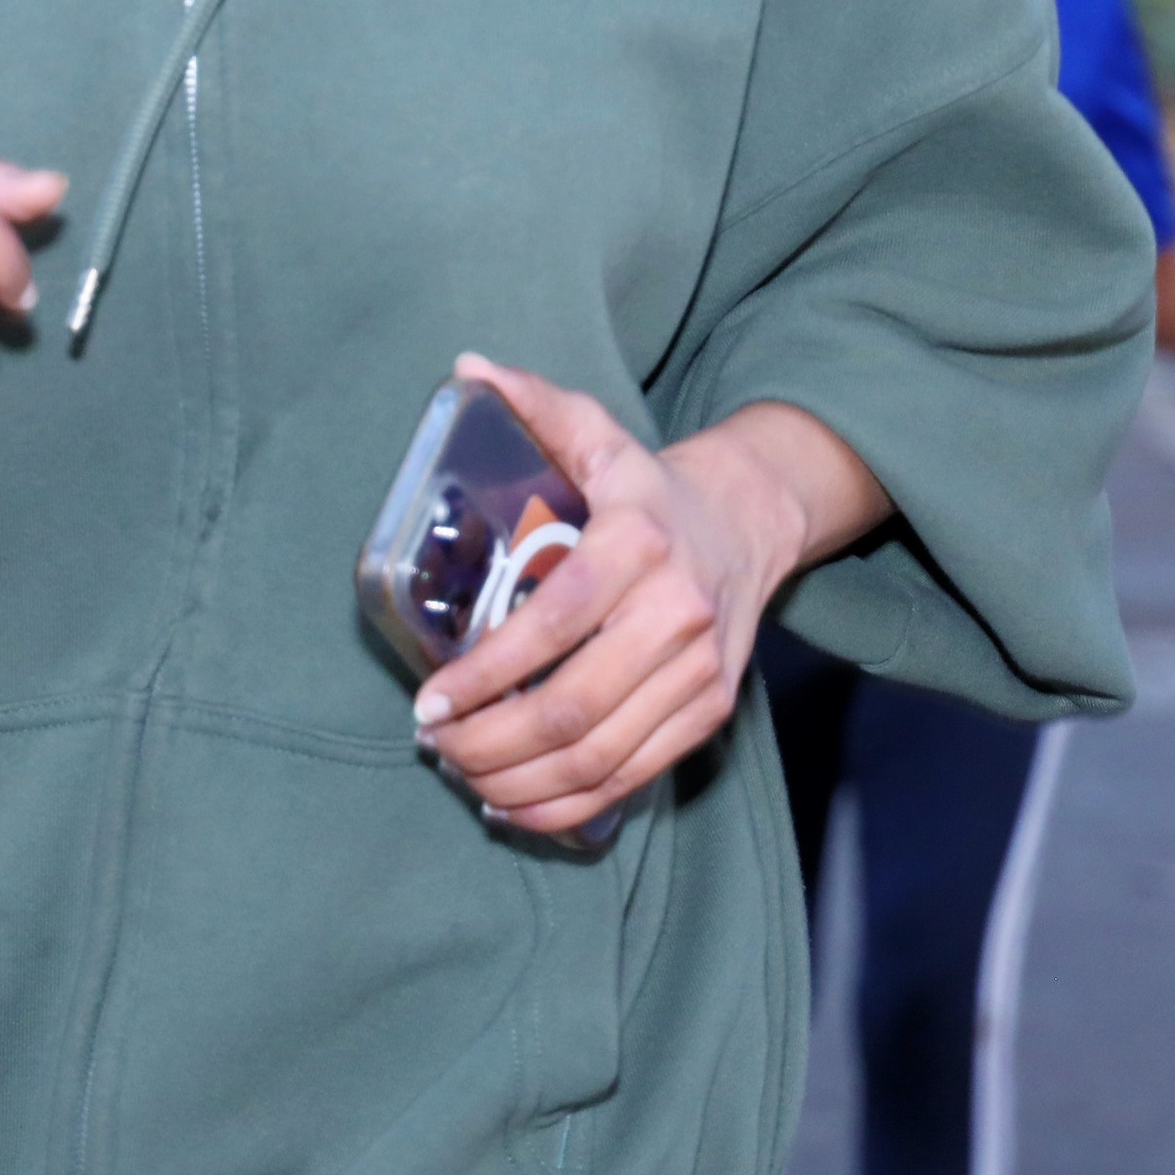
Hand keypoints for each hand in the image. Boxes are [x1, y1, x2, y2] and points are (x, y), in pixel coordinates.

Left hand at [411, 355, 808, 837]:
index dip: (484, 674)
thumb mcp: (595, 432)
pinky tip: (512, 799)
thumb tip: (468, 369)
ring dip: (517, 781)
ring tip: (462, 772)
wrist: (745, 525)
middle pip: (569, 707)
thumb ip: (534, 402)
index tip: (429, 700)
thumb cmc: (644, 487)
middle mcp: (676, 612)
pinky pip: (631, 778)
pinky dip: (566, 805)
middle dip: (487, 741)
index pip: (550, 625)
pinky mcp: (708, 712)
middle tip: (435, 743)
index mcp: (637, 543)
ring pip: (597, 755)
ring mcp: (698, 671)